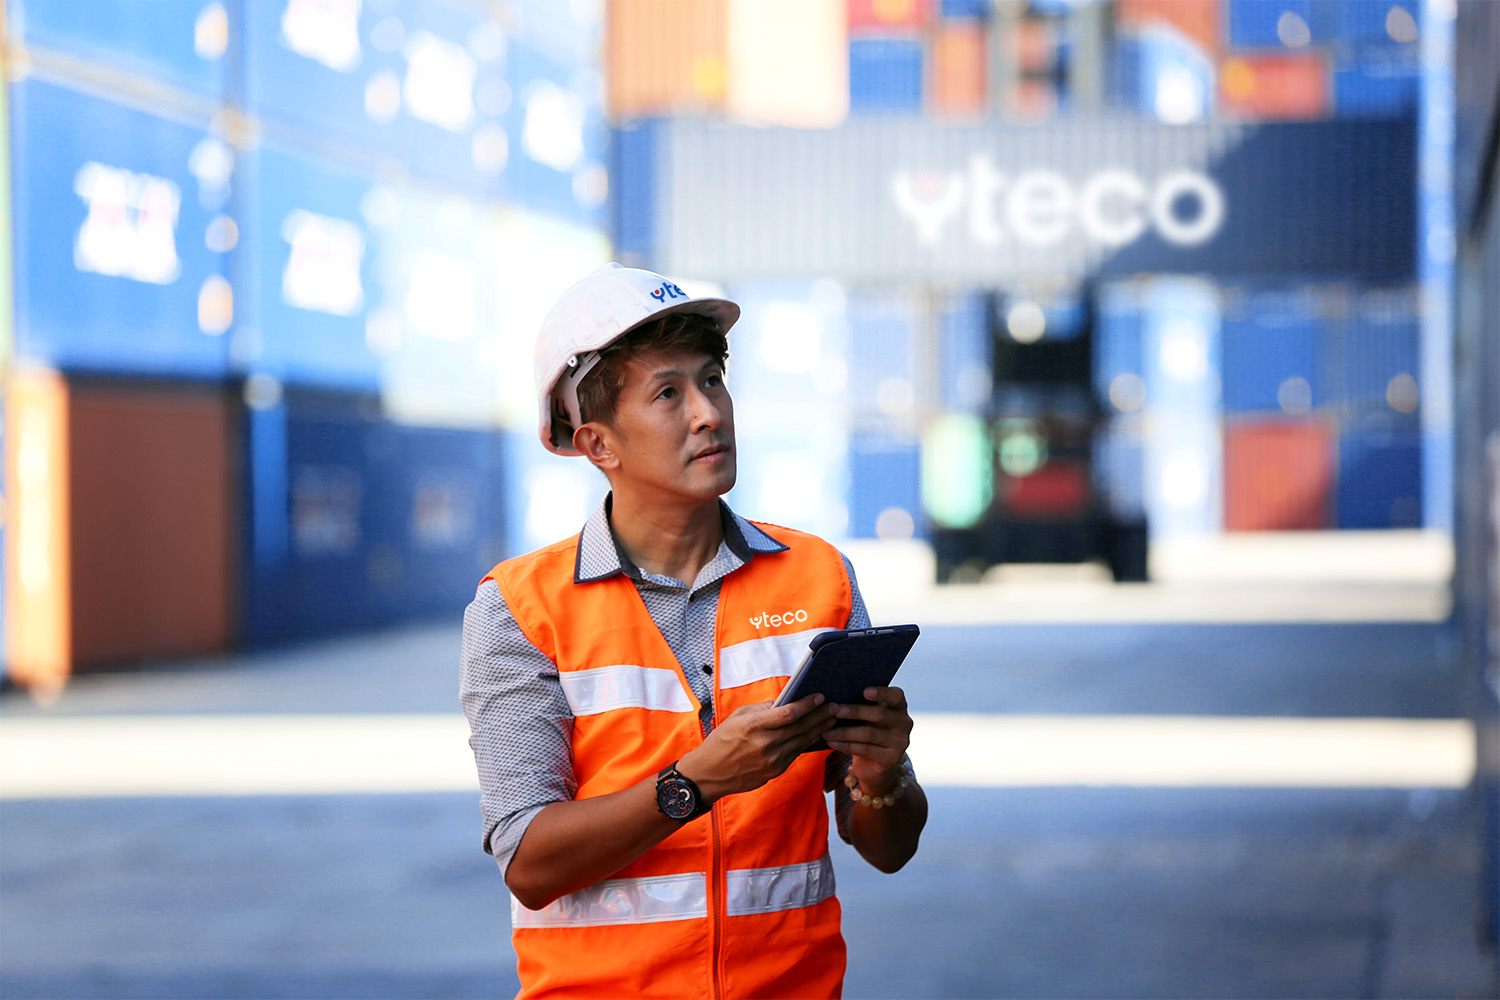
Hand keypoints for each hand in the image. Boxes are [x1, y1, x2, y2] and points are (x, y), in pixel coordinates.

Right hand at [677, 694, 836, 802]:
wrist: (709, 774)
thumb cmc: (721, 740)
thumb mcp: (737, 717)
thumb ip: (762, 709)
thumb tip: (785, 701)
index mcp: (754, 726)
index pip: (789, 713)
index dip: (808, 704)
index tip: (821, 696)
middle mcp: (765, 744)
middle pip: (801, 728)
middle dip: (821, 716)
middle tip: (836, 707)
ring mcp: (772, 761)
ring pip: (802, 742)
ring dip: (819, 730)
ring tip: (832, 719)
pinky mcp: (775, 771)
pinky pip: (795, 753)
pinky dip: (807, 743)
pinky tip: (816, 734)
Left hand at [825, 686, 912, 795]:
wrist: (874, 764)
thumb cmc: (867, 731)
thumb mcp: (867, 717)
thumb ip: (860, 705)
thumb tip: (836, 696)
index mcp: (900, 706)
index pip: (896, 696)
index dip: (882, 693)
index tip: (864, 691)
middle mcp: (904, 723)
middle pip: (879, 714)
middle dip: (855, 711)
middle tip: (835, 710)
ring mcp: (900, 742)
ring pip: (869, 733)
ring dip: (845, 732)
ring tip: (826, 731)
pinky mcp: (892, 758)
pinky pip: (865, 750)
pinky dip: (846, 745)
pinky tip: (832, 742)